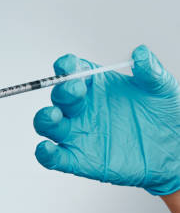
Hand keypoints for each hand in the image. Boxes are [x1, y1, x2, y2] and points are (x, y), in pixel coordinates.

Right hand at [33, 44, 179, 195]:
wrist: (173, 152)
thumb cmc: (164, 118)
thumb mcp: (162, 90)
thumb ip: (151, 71)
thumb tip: (141, 53)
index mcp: (95, 86)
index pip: (72, 70)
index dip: (66, 66)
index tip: (69, 65)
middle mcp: (81, 108)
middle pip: (58, 96)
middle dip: (61, 91)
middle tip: (75, 90)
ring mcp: (76, 134)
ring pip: (48, 124)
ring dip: (45, 118)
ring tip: (54, 116)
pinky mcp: (77, 159)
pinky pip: (54, 157)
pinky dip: (45, 154)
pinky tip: (46, 149)